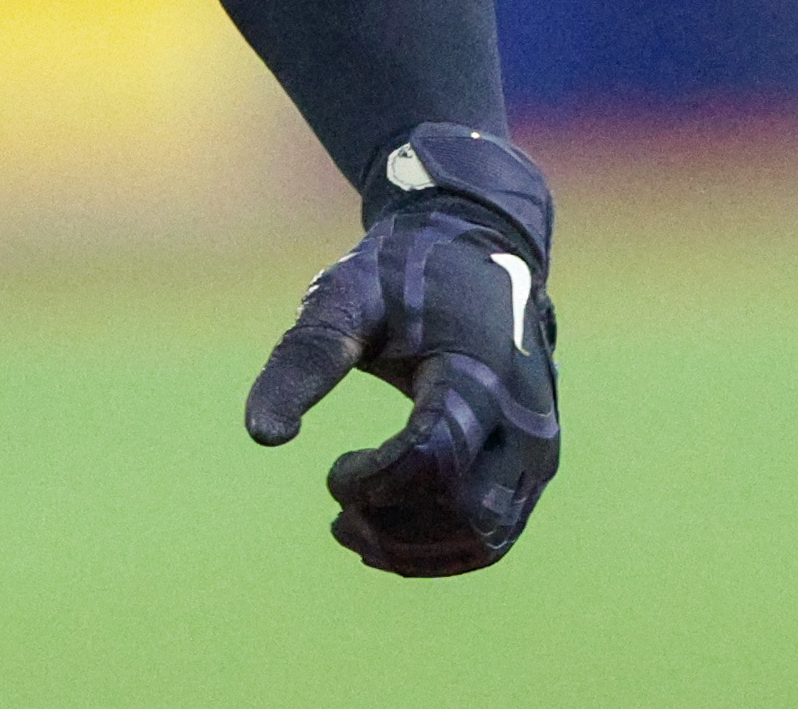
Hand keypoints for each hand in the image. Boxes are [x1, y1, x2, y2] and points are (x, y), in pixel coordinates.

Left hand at [244, 122, 559, 576]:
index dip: (376, 480)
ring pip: (487, 533)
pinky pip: (496, 531)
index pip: (435, 458)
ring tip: (350, 529)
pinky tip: (382, 539)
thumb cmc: (402, 273)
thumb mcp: (346, 298)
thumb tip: (261, 437)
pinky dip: (440, 549)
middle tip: (337, 504)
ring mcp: (536, 447)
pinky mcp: (531, 467)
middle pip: (467, 510)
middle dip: (395, 522)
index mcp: (480, 371)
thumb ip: (304, 360)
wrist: (477, 248)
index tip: (335, 470)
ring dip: (415, 548)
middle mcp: (524, 418)